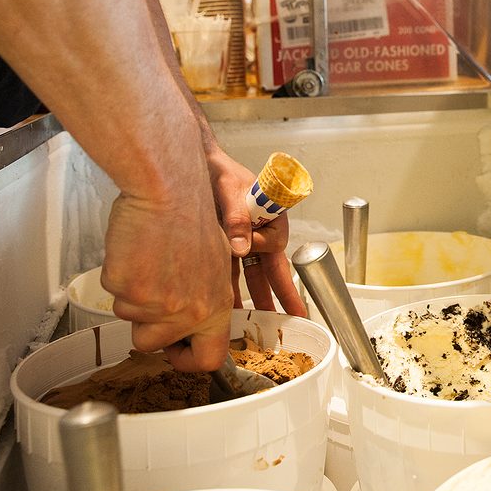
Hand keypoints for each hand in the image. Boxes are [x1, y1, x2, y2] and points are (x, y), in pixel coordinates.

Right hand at [100, 190, 232, 371]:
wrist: (168, 190)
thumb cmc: (190, 215)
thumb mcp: (217, 259)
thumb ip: (206, 292)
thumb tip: (196, 314)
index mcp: (215, 305)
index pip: (207, 359)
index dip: (186, 359)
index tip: (174, 349)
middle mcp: (188, 311)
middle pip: (151, 342)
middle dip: (145, 319)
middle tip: (152, 284)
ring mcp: (156, 303)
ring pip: (128, 316)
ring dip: (132, 293)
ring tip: (148, 258)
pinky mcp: (128, 289)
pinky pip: (113, 293)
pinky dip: (119, 273)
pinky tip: (134, 250)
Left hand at [206, 149, 306, 316]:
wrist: (195, 165)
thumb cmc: (219, 169)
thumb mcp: (229, 189)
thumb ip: (236, 217)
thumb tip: (241, 247)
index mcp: (270, 215)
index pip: (274, 242)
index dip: (260, 246)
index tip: (242, 242)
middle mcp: (260, 232)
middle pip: (274, 267)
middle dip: (283, 294)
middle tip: (295, 317)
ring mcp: (243, 242)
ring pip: (254, 276)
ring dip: (258, 299)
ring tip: (263, 325)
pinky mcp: (225, 248)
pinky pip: (231, 274)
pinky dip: (230, 292)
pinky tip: (230, 312)